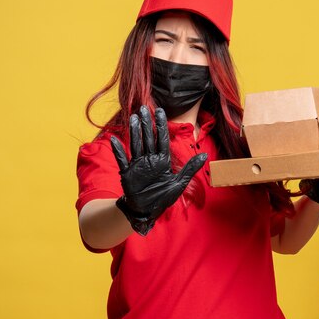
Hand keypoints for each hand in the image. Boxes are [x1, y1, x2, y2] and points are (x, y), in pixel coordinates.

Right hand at [110, 106, 206, 234]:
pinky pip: (122, 159)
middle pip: (148, 138)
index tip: (160, 110)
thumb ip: (190, 168)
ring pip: (136, 144)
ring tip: (134, 118)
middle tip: (144, 108)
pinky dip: (117, 150)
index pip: (162, 139)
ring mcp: (138, 165)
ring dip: (134, 131)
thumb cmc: (163, 197)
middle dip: (147, 123)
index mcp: (162, 160)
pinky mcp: (127, 173)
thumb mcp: (179, 183)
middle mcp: (150, 159)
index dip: (161, 125)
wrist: (147, 210)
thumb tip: (205, 156)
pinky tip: (113, 139)